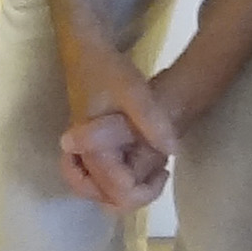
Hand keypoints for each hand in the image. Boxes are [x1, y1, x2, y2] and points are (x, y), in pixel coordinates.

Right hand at [53, 38, 176, 207]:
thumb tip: (173, 151)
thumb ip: (152, 123)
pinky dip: (113, 178)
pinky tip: (132, 162)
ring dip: (123, 188)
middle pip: (104, 199)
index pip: (118, 192)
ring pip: (96, 191)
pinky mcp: (82, 147)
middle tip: (157, 173)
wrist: (83, 51)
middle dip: (133, 195)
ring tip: (147, 171)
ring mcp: (79, 153)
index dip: (145, 191)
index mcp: (92, 150)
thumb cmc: (108, 70)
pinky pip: (93, 177)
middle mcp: (81, 157)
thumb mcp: (136, 93)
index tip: (165, 168)